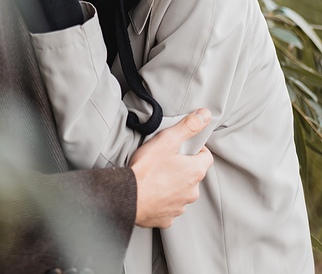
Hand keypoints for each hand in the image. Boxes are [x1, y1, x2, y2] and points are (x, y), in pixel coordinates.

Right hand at [130, 109, 212, 228]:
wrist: (127, 196)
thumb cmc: (146, 169)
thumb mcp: (167, 140)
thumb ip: (188, 126)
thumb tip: (205, 115)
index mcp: (194, 172)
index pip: (206, 157)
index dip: (196, 149)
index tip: (184, 147)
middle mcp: (192, 192)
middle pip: (193, 175)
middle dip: (183, 166)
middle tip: (165, 159)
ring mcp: (180, 207)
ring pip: (181, 191)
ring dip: (173, 184)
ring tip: (156, 175)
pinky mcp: (167, 218)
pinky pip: (169, 206)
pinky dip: (163, 199)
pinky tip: (151, 191)